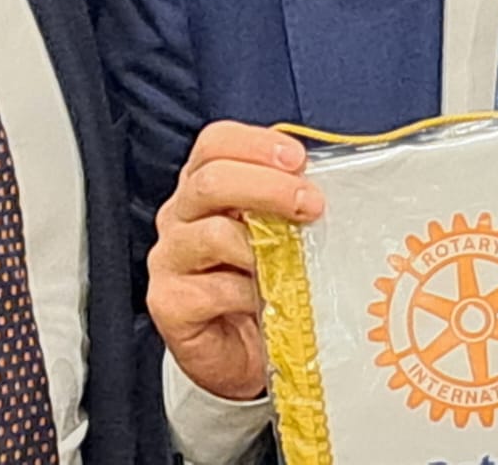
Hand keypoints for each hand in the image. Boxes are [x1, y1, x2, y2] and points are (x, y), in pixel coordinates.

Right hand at [147, 120, 321, 401]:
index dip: (256, 143)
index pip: (216, 143)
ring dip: (264, 247)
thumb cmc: (265, 285)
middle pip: (211, 181)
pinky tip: (267, 301)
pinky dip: (250, 294)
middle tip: (311, 204)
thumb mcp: (280, 232)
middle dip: (268, 187)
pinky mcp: (169, 302)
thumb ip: (290, 202)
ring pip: (212, 233)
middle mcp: (179, 215)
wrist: (244, 354)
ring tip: (293, 263)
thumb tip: (328, 183)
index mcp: (205, 187)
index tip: (298, 159)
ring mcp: (170, 258)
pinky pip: (213, 289)